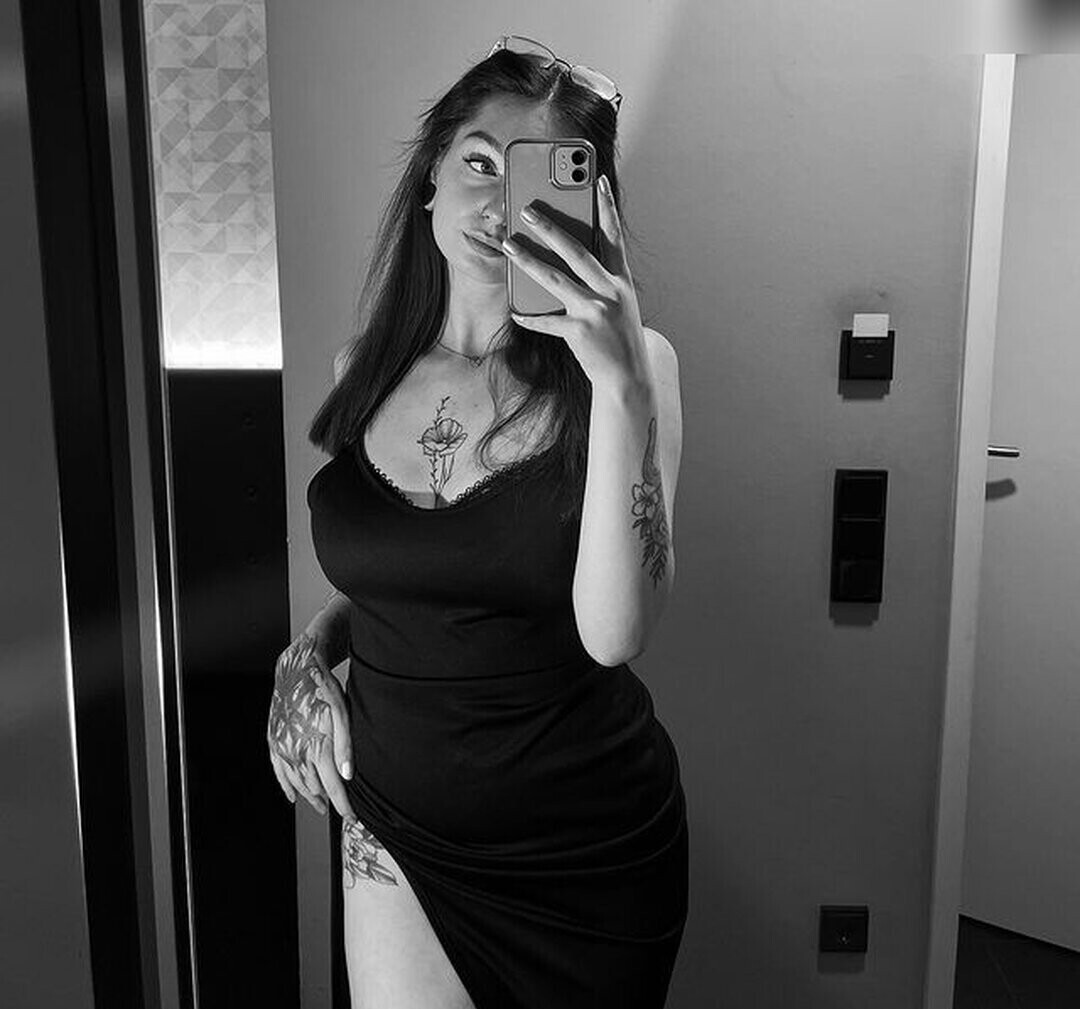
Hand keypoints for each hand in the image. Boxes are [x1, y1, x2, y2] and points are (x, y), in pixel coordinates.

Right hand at [267, 630, 355, 822]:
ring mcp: (282, 748)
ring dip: (308, 796)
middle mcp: (297, 751)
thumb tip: (348, 776)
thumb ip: (345, 746)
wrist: (296, 670)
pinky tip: (292, 795)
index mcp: (317, 747)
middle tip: (337, 811)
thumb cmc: (323, 689)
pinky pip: (279, 771)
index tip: (351, 817)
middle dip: (327, 802)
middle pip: (314, 788)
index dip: (343, 805)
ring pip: (296, 782)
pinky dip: (285, 785)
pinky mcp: (273, 741)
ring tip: (319, 805)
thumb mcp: (342, 714)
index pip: (333, 787)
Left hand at [502, 174, 652, 396]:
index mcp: (621, 280)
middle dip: (549, 227)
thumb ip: (598, 280)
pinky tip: (515, 310)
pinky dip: (530, 316)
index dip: (606, 206)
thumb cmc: (619, 339)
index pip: (613, 235)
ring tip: (508, 244)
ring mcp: (595, 310)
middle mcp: (611, 290)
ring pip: (555, 278)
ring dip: (528, 259)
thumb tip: (564, 259)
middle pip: (576, 250)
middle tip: (527, 210)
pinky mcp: (580, 331)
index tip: (596, 180)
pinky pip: (547, 320)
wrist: (628, 378)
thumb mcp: (618, 304)